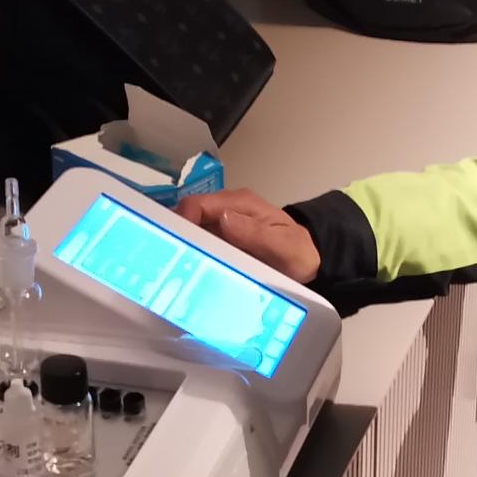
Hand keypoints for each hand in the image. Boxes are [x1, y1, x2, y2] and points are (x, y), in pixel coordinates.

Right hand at [175, 188, 320, 283]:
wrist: (308, 262)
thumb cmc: (298, 253)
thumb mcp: (283, 246)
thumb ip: (255, 233)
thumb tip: (223, 218)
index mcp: (240, 204)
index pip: (198, 204)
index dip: (181, 222)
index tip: (175, 247)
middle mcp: (227, 209)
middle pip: (189, 216)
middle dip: (176, 236)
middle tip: (167, 263)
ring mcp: (222, 225)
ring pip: (191, 231)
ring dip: (181, 246)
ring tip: (173, 270)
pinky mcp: (221, 240)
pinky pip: (200, 244)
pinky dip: (191, 254)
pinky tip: (186, 272)